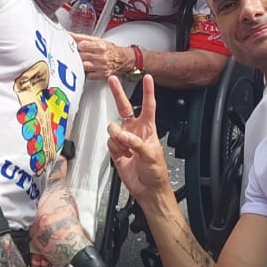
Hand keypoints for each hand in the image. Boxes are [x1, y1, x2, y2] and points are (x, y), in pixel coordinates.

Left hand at [70, 33, 128, 78]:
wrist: (122, 59)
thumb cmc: (109, 49)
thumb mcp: (97, 40)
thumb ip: (82, 37)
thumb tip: (70, 35)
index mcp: (100, 46)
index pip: (82, 46)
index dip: (79, 46)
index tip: (80, 47)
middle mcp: (101, 57)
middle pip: (82, 56)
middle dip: (79, 55)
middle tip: (80, 54)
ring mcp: (101, 67)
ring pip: (84, 66)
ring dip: (81, 63)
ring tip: (83, 61)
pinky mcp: (101, 75)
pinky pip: (88, 75)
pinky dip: (85, 72)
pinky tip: (87, 68)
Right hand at [105, 75, 170, 202]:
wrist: (148, 189)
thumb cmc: (156, 172)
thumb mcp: (151, 155)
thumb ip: (136, 143)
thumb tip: (123, 135)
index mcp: (148, 129)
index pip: (148, 106)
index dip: (148, 91)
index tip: (148, 78)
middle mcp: (135, 131)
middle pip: (125, 108)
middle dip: (118, 93)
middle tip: (112, 80)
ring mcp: (124, 140)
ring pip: (113, 128)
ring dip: (118, 137)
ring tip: (126, 148)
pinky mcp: (116, 150)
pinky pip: (109, 142)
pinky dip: (115, 149)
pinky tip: (123, 155)